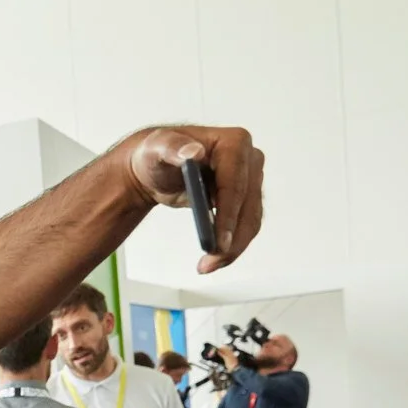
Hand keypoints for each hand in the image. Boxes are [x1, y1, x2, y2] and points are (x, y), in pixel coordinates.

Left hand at [122, 126, 264, 272]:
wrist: (158, 167)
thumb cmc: (157, 153)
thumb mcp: (157, 146)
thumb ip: (172, 147)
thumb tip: (193, 152)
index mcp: (234, 142)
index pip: (235, 183)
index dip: (228, 214)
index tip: (218, 241)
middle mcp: (249, 159)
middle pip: (247, 205)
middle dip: (231, 238)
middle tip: (210, 262)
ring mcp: (250, 179)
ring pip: (251, 219)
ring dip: (233, 247)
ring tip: (207, 265)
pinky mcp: (246, 198)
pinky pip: (245, 225)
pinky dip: (232, 244)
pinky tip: (213, 258)